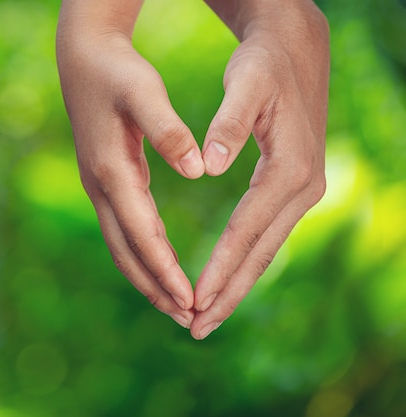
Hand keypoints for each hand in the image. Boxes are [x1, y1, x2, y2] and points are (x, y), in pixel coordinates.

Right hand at [57, 5, 204, 327]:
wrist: (83, 57)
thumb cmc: (116, 71)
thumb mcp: (143, 91)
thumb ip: (168, 130)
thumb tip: (197, 170)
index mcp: (112, 171)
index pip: (142, 233)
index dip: (166, 270)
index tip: (191, 300)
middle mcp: (101, 188)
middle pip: (127, 252)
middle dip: (156, 288)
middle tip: (188, 319)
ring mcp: (100, 187)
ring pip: (123, 246)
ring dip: (149, 278)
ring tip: (177, 305)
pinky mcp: (107, 181)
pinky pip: (124, 229)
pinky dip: (144, 254)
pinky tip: (163, 265)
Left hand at [190, 1, 329, 338]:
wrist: (295, 49)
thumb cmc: (264, 65)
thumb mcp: (245, 85)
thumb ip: (228, 126)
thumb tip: (208, 168)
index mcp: (289, 169)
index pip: (246, 231)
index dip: (219, 267)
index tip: (192, 299)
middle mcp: (303, 188)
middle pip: (260, 254)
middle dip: (227, 294)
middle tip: (196, 328)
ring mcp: (301, 191)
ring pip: (265, 250)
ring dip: (235, 286)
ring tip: (205, 317)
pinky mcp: (291, 189)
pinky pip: (264, 235)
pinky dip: (243, 263)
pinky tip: (224, 281)